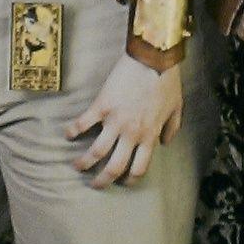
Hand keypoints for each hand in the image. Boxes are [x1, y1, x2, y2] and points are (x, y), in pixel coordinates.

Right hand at [65, 54, 183, 186]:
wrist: (153, 58)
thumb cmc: (166, 81)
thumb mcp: (176, 107)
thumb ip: (172, 128)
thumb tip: (165, 143)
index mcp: (149, 136)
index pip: (138, 168)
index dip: (130, 179)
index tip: (123, 182)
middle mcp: (131, 134)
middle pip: (114, 167)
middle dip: (103, 180)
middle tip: (95, 185)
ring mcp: (115, 121)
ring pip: (96, 152)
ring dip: (84, 163)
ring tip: (76, 166)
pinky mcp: (102, 106)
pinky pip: (83, 123)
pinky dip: (73, 131)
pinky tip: (67, 135)